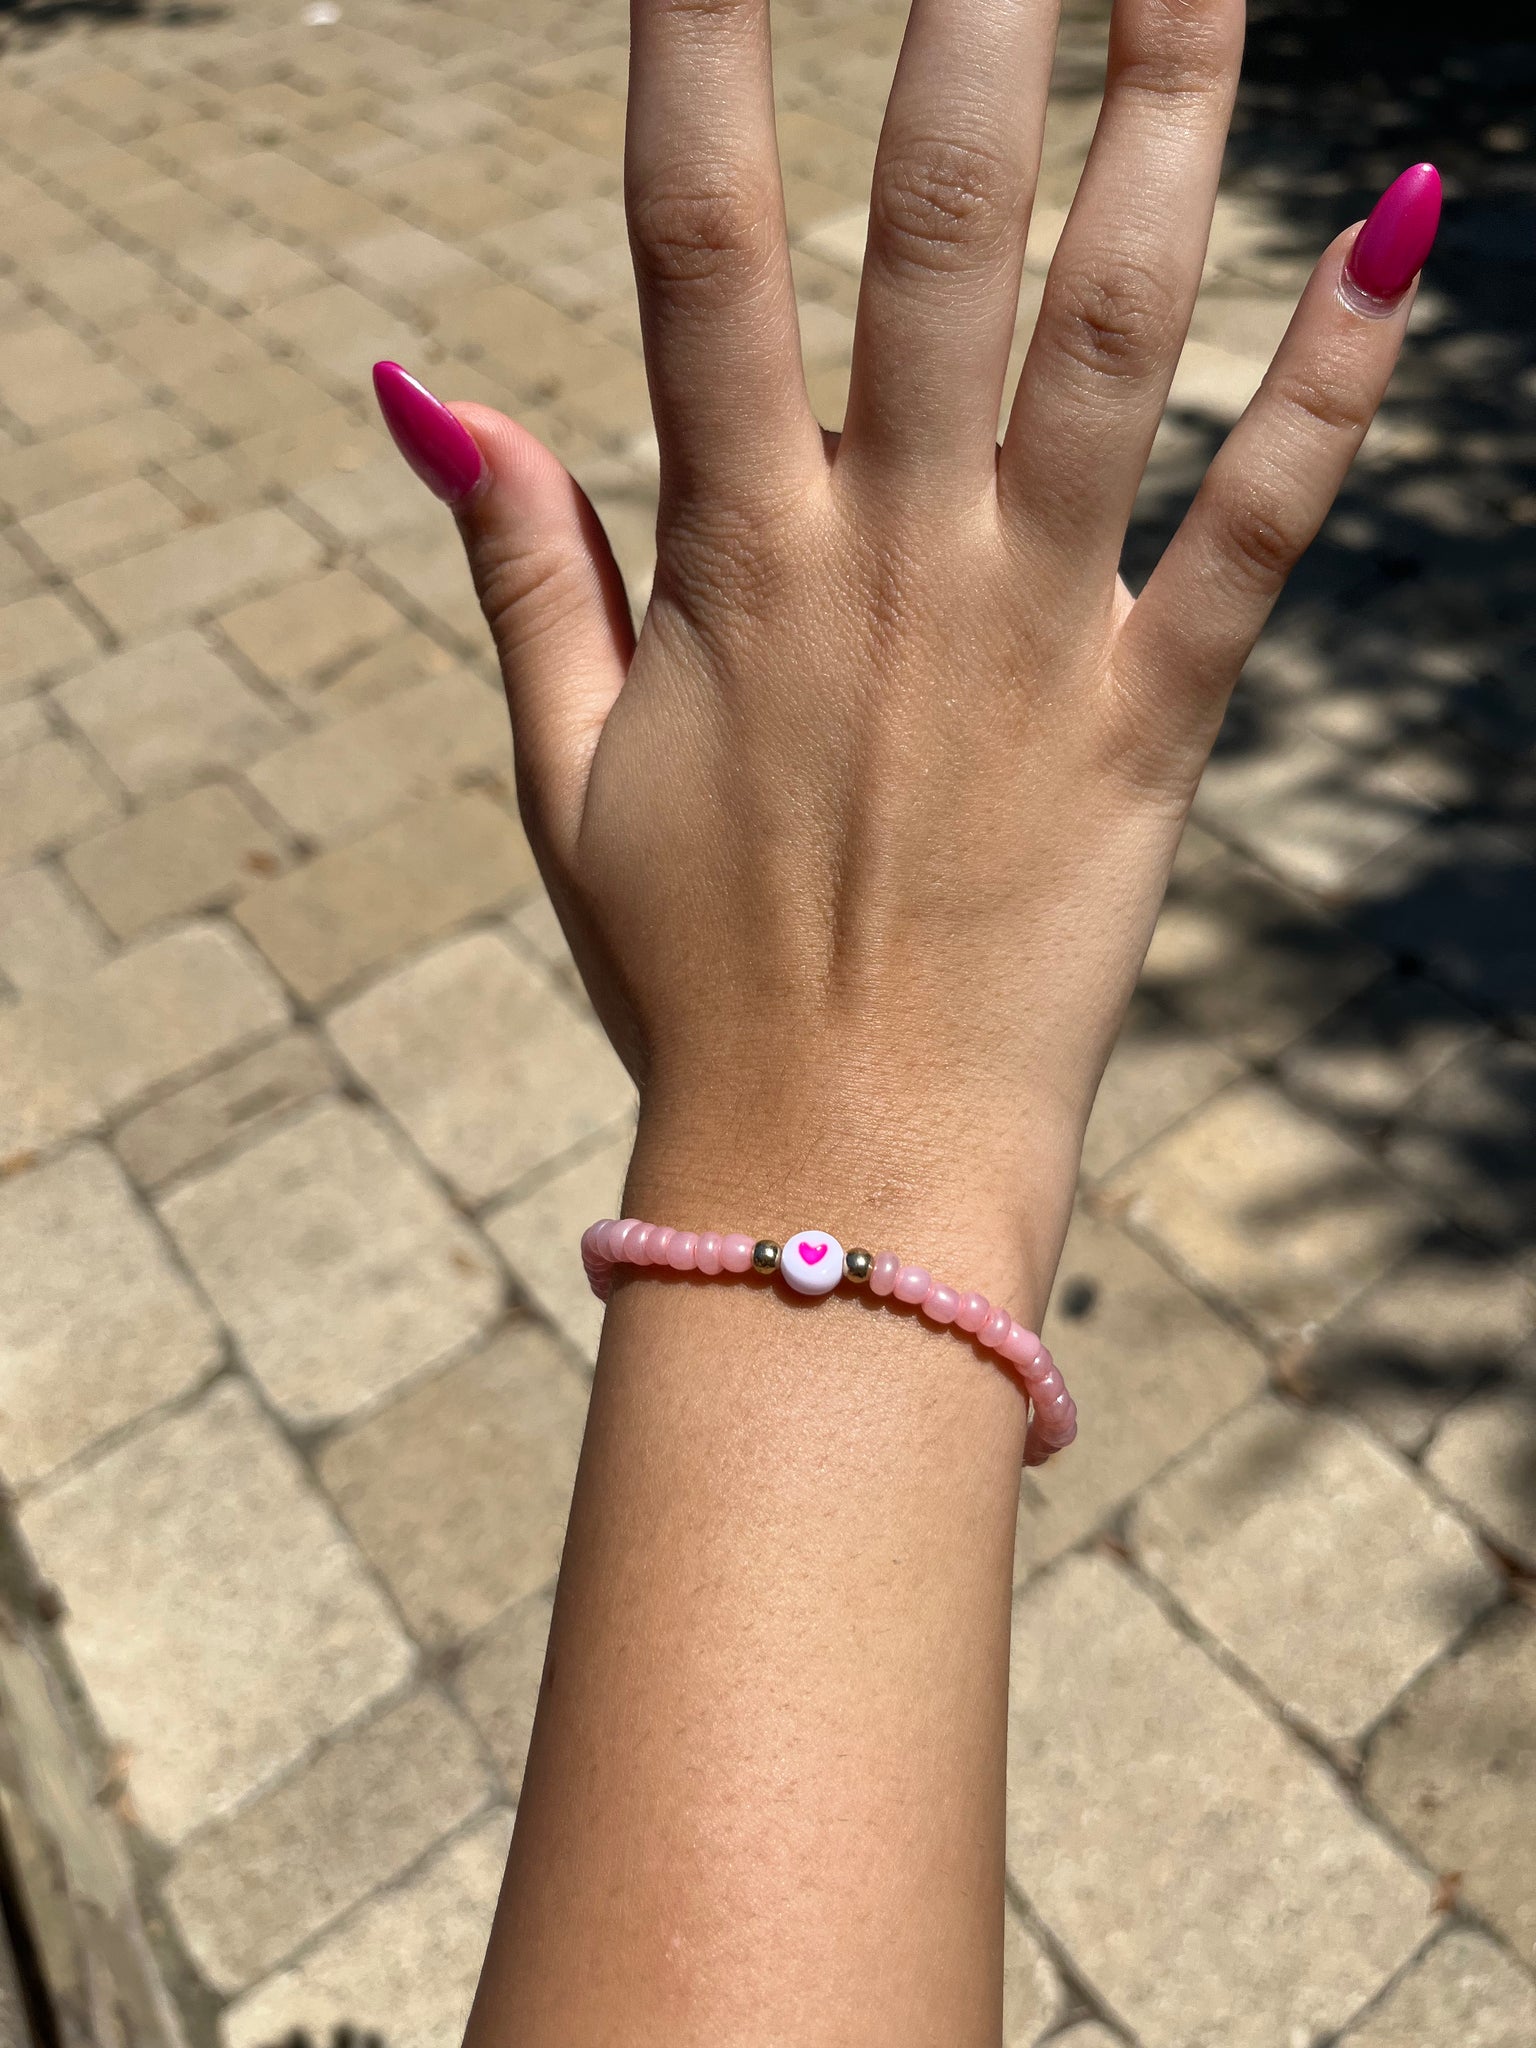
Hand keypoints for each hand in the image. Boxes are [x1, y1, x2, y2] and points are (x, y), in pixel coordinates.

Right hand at [375, 0, 1437, 1314]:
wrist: (837, 1166)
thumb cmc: (691, 975)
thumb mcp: (565, 776)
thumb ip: (521, 569)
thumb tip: (425, 387)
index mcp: (733, 562)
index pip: (697, 250)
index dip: (699, 50)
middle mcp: (888, 560)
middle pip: (937, 236)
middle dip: (974, 19)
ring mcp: (1030, 633)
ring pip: (1115, 335)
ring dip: (1173, 125)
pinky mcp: (1149, 724)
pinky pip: (1257, 532)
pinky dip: (1336, 386)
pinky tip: (1412, 224)